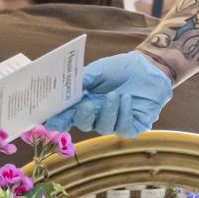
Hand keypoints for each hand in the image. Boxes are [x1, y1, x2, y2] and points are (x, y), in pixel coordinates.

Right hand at [42, 50, 174, 136]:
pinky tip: (128, 99)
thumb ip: (82, 80)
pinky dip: (124, 114)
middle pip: (84, 125)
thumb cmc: (120, 69)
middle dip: (84, 116)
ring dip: (109, 111)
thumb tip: (66, 89)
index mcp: (84, 102)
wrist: (147, 68)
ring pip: (104, 128)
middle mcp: (97, 115)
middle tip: (88, 103)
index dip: (59, 121)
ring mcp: (114, 122)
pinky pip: (123, 129)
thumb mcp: (98, 71)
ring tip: (116, 94)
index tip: (51, 124)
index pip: (68, 115)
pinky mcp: (132, 127)